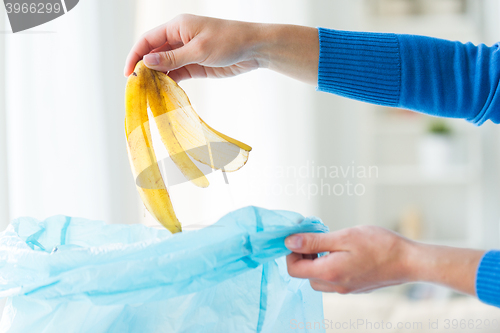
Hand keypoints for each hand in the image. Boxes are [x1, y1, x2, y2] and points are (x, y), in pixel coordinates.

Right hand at [124, 14, 318, 83]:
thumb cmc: (229, 41)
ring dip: (156, 77)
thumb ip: (173, 57)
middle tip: (136, 87)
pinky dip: (170, 82)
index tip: (128, 74)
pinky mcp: (196, 65)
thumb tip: (147, 61)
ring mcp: (187, 52)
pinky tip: (164, 92)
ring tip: (148, 93)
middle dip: (144, 68)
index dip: (135, 55)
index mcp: (178, 27)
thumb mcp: (199, 50)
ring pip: (165, 65)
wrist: (254, 49)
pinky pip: (177, 73)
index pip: (148, 40)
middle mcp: (180, 38)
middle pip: (154, 53)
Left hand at [285, 226, 484, 295]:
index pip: (294, 270)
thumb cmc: (380, 245)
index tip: (300, 236)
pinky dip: (329, 266)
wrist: (409, 261)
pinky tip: (341, 252)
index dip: (291, 253)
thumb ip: (314, 241)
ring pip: (318, 278)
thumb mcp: (343, 237)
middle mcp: (335, 285)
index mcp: (329, 273)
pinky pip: (332, 279)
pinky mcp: (354, 287)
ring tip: (328, 244)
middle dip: (304, 256)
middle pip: (305, 275)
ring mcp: (346, 289)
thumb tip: (290, 242)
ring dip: (316, 261)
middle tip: (315, 238)